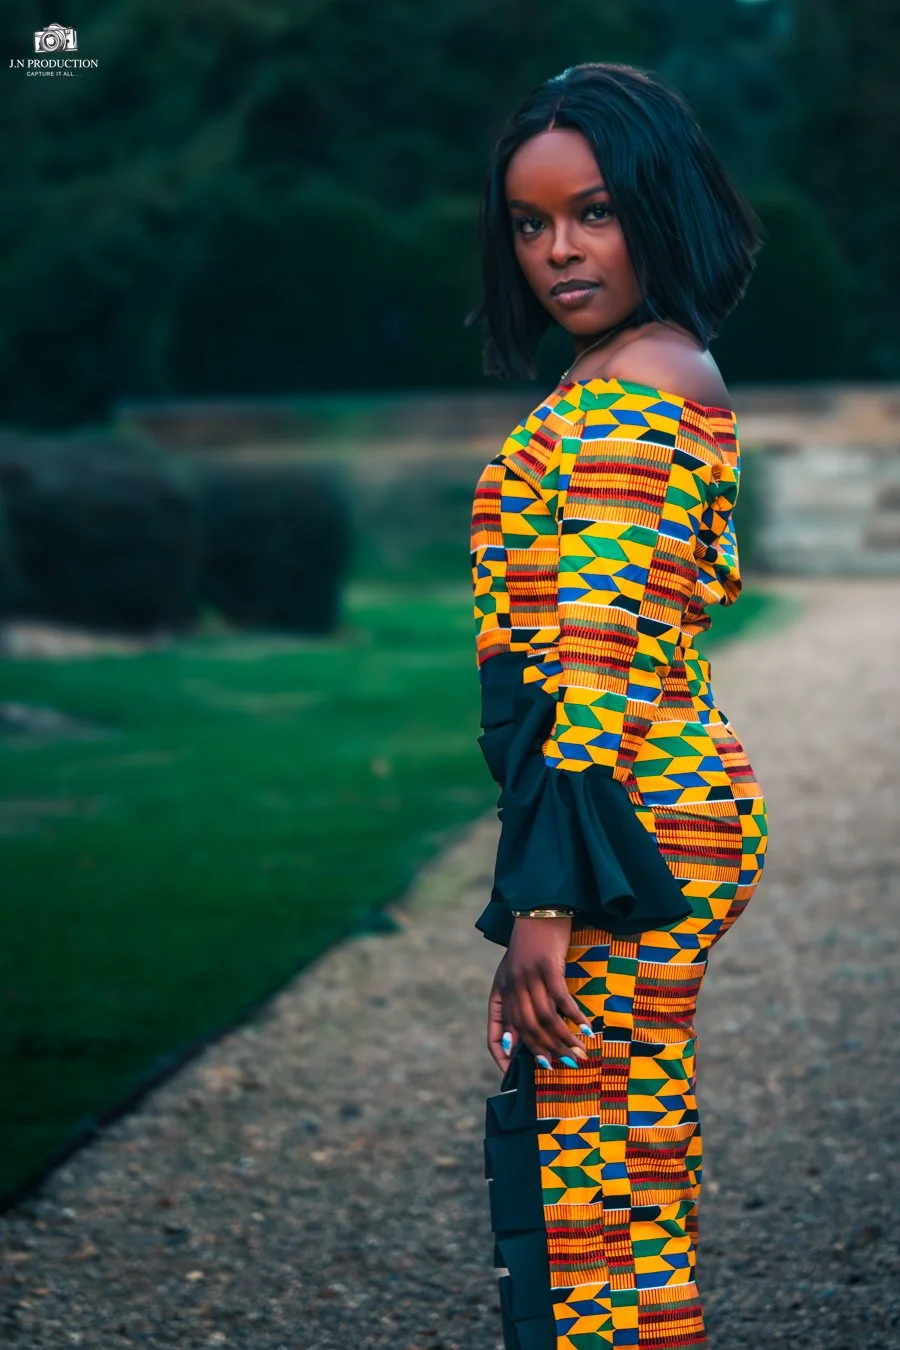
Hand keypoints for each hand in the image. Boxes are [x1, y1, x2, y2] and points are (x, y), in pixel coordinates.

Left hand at [487, 917, 593, 1070]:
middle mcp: (512, 987)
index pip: (494, 1032)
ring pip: (546, 1018)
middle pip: (527, 1029)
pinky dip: (575, 1016)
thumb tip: (516, 1041)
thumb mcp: (513, 975)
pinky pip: (561, 999)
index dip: (501, 1055)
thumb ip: (514, 1004)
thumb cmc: (528, 946)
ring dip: (564, 1039)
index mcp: (500, 991)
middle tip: (565, 1066)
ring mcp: (529, 977)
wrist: (537, 911)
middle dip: (546, 1051)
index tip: (511, 1075)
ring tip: (580, 1053)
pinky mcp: (548, 967)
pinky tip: (588, 1027)